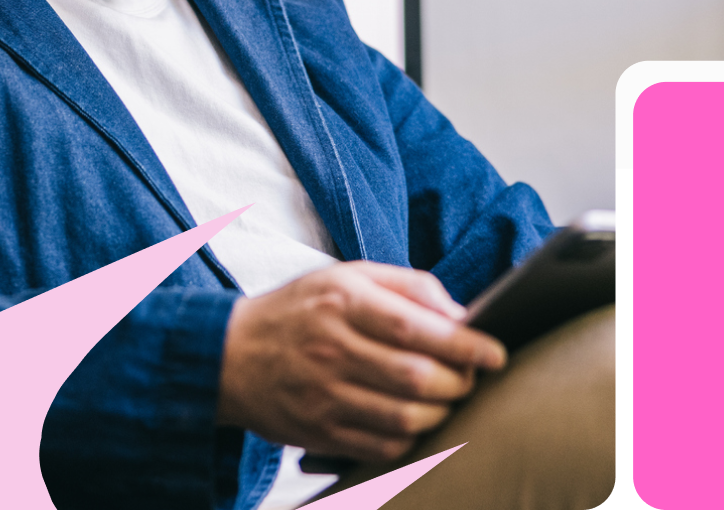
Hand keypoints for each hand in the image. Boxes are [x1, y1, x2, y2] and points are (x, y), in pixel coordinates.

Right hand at [215, 261, 506, 461]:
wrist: (229, 354)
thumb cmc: (300, 309)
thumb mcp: (348, 276)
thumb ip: (408, 286)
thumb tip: (462, 314)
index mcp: (343, 302)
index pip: (417, 327)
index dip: (465, 345)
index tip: (494, 353)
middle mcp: (332, 349)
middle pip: (416, 378)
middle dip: (459, 384)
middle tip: (470, 378)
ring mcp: (323, 396)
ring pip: (404, 419)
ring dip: (440, 414)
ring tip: (446, 400)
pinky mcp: (318, 432)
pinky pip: (381, 447)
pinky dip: (411, 440)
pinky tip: (415, 421)